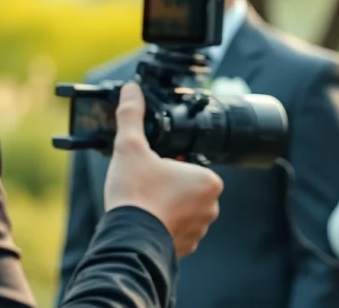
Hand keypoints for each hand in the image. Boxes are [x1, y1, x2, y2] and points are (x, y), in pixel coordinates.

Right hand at [104, 83, 223, 256]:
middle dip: (166, 185)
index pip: (188, 164)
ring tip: (143, 205)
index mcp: (209, 180)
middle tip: (145, 186)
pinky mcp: (186, 248)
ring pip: (181, 208)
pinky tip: (145, 222)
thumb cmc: (135, 195)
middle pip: (185, 186)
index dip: (167, 163)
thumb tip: (131, 90)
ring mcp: (200, 229)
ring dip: (165, 206)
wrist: (128, 240)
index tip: (151, 169)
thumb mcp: (130, 147)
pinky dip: (162, 226)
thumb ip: (132, 115)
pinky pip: (176, 230)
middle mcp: (211, 206)